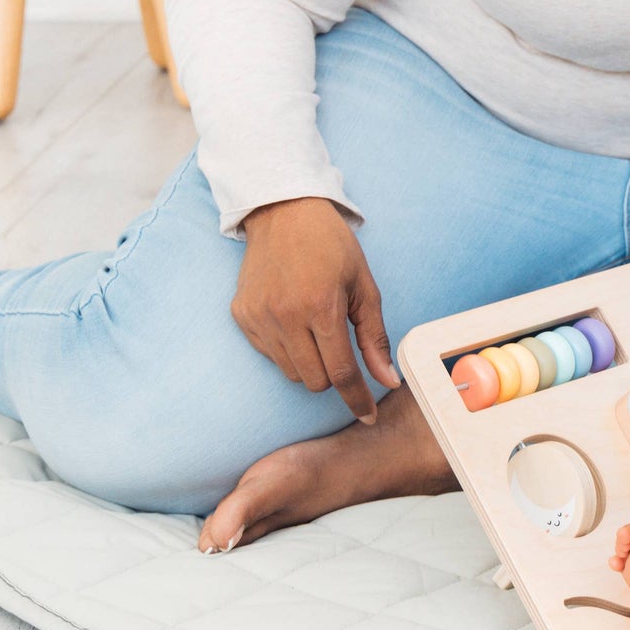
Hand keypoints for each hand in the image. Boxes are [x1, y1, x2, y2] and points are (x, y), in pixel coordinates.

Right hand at [232, 196, 400, 422]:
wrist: (284, 212)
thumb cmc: (332, 247)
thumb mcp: (364, 287)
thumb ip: (374, 338)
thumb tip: (387, 382)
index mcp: (321, 307)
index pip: (342, 372)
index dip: (357, 398)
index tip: (368, 416)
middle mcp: (285, 316)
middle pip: (315, 380)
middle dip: (333, 373)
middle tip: (338, 341)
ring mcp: (259, 317)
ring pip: (291, 372)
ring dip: (309, 362)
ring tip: (314, 325)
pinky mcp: (242, 316)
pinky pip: (269, 355)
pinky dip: (286, 348)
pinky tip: (292, 317)